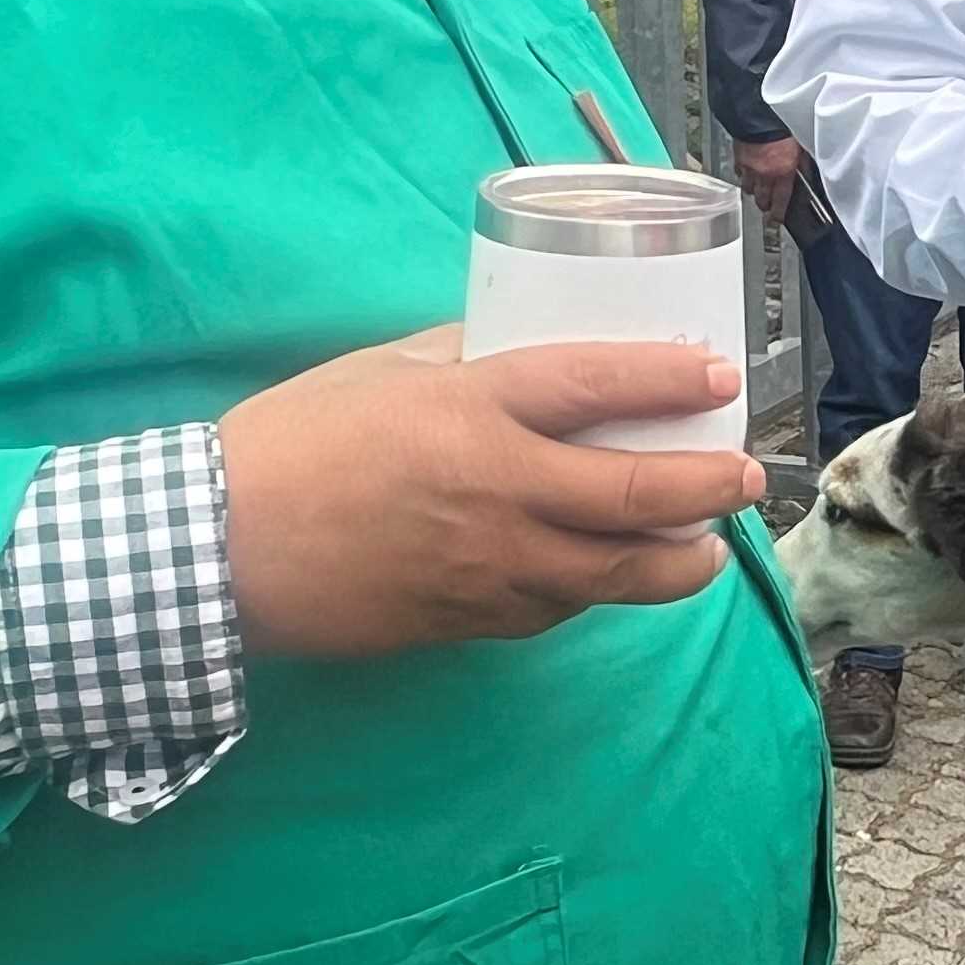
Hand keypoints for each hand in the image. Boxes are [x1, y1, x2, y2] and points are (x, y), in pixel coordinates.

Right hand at [220, 326, 763, 657]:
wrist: (219, 551)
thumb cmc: (290, 444)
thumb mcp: (378, 371)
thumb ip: (458, 359)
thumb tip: (517, 344)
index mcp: (472, 409)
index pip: (595, 385)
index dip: (666, 380)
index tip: (716, 377)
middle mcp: (498, 489)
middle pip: (634, 495)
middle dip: (707, 486)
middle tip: (745, 474)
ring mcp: (490, 565)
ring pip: (616, 574)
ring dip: (678, 560)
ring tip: (708, 544)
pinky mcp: (472, 620)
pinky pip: (560, 606)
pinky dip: (600, 590)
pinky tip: (615, 576)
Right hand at [733, 135, 808, 231]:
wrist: (759, 112)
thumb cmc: (782, 126)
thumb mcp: (801, 146)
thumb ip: (803, 163)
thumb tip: (806, 173)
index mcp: (782, 173)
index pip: (780, 202)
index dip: (777, 215)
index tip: (776, 220)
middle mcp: (764, 174)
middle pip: (761, 200)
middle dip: (765, 205)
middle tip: (768, 206)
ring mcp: (750, 167)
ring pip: (748, 189)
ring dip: (754, 191)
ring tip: (759, 189)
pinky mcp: (738, 158)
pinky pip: (739, 173)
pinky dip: (744, 175)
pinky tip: (748, 172)